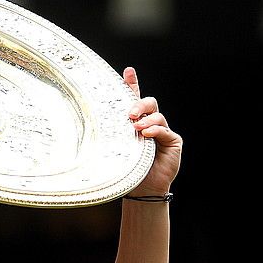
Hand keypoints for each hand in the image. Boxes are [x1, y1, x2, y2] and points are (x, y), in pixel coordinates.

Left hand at [123, 66, 181, 197]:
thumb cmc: (126, 170)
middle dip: (139, 104)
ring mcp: (162, 132)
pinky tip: (146, 135)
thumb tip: (89, 122)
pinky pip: (165, 130)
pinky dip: (155, 130)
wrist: (141, 190)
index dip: (132, 84)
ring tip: (136, 129)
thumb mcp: (115, 148)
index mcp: (135, 124)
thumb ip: (111, 134)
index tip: (128, 72)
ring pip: (157, 115)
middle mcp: (150, 125)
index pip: (134, 99)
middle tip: (129, 114)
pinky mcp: (173, 141)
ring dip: (146, 120)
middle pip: (148, 103)